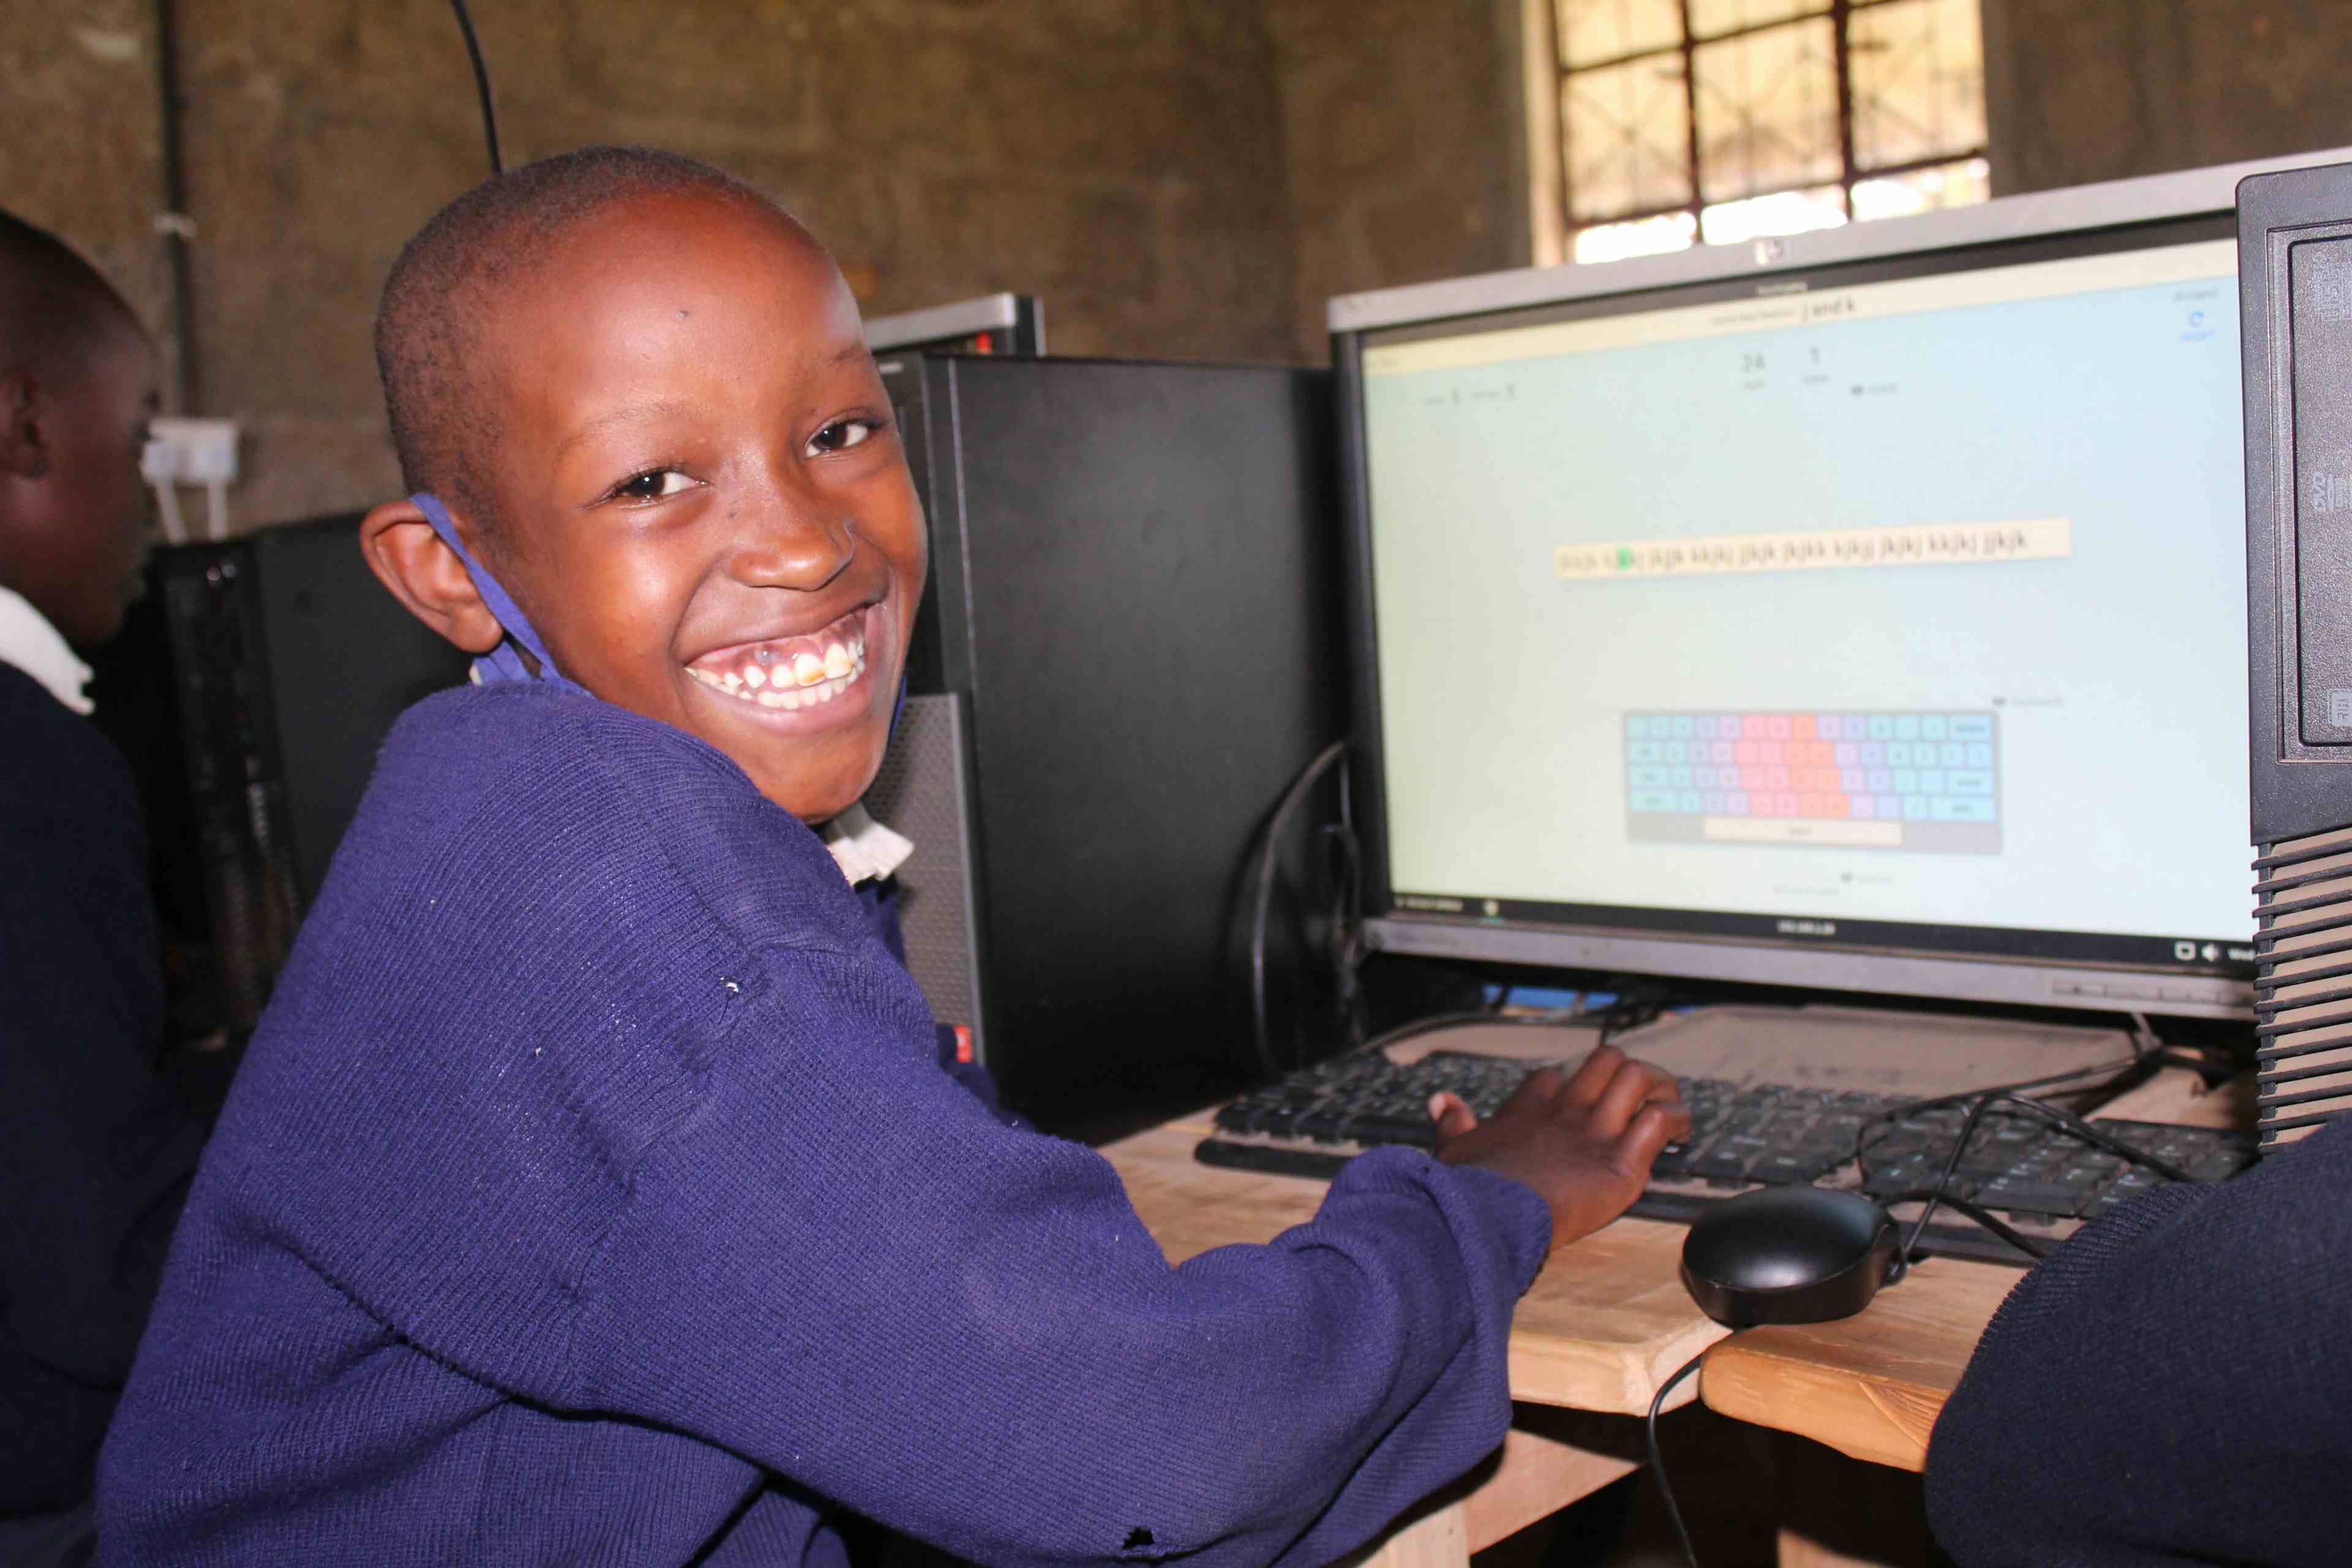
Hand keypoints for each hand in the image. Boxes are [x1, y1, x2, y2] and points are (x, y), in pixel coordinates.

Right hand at [1430, 1045, 1690, 1250]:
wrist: (1489, 1214)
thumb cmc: (1470, 1189)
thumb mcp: (1453, 1150)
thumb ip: (1452, 1123)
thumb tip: (1440, 1100)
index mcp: (1528, 1112)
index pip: (1554, 1078)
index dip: (1571, 1086)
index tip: (1581, 1105)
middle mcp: (1565, 1112)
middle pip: (1604, 1061)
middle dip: (1627, 1073)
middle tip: (1641, 1099)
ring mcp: (1595, 1132)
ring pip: (1637, 1076)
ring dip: (1660, 1088)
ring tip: (1668, 1108)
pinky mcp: (1621, 1161)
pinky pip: (1661, 1120)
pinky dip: (1677, 1121)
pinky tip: (1680, 1135)